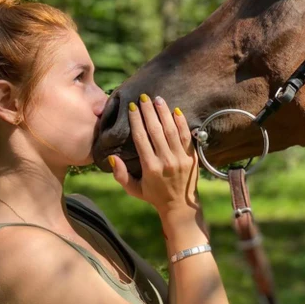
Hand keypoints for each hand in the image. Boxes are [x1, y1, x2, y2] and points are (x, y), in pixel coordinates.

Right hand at [109, 95, 199, 216]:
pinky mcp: (191, 157)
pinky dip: (181, 122)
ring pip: (171, 130)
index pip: (141, 138)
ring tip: (157, 99)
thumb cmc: (154, 195)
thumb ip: (121, 175)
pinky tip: (175, 110)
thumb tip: (112, 158)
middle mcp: (166, 161)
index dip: (136, 121)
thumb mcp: (134, 189)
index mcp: (150, 168)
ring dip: (164, 112)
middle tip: (144, 97)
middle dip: (149, 112)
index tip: (133, 107)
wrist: (180, 206)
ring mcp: (180, 158)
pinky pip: (186, 135)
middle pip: (156, 130)